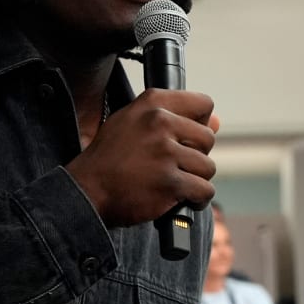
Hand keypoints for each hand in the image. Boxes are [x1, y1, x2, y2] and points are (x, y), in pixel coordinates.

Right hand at [65, 88, 216, 227]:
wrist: (87, 191)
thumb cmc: (110, 158)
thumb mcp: (133, 125)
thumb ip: (174, 117)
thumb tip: (216, 121)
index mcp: (152, 104)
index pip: (203, 104)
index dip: (198, 124)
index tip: (185, 139)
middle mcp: (160, 122)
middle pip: (208, 138)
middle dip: (195, 156)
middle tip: (171, 166)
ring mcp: (165, 153)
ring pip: (208, 167)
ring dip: (194, 180)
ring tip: (171, 184)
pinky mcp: (170, 182)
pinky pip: (204, 190)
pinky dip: (196, 199)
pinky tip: (180, 199)